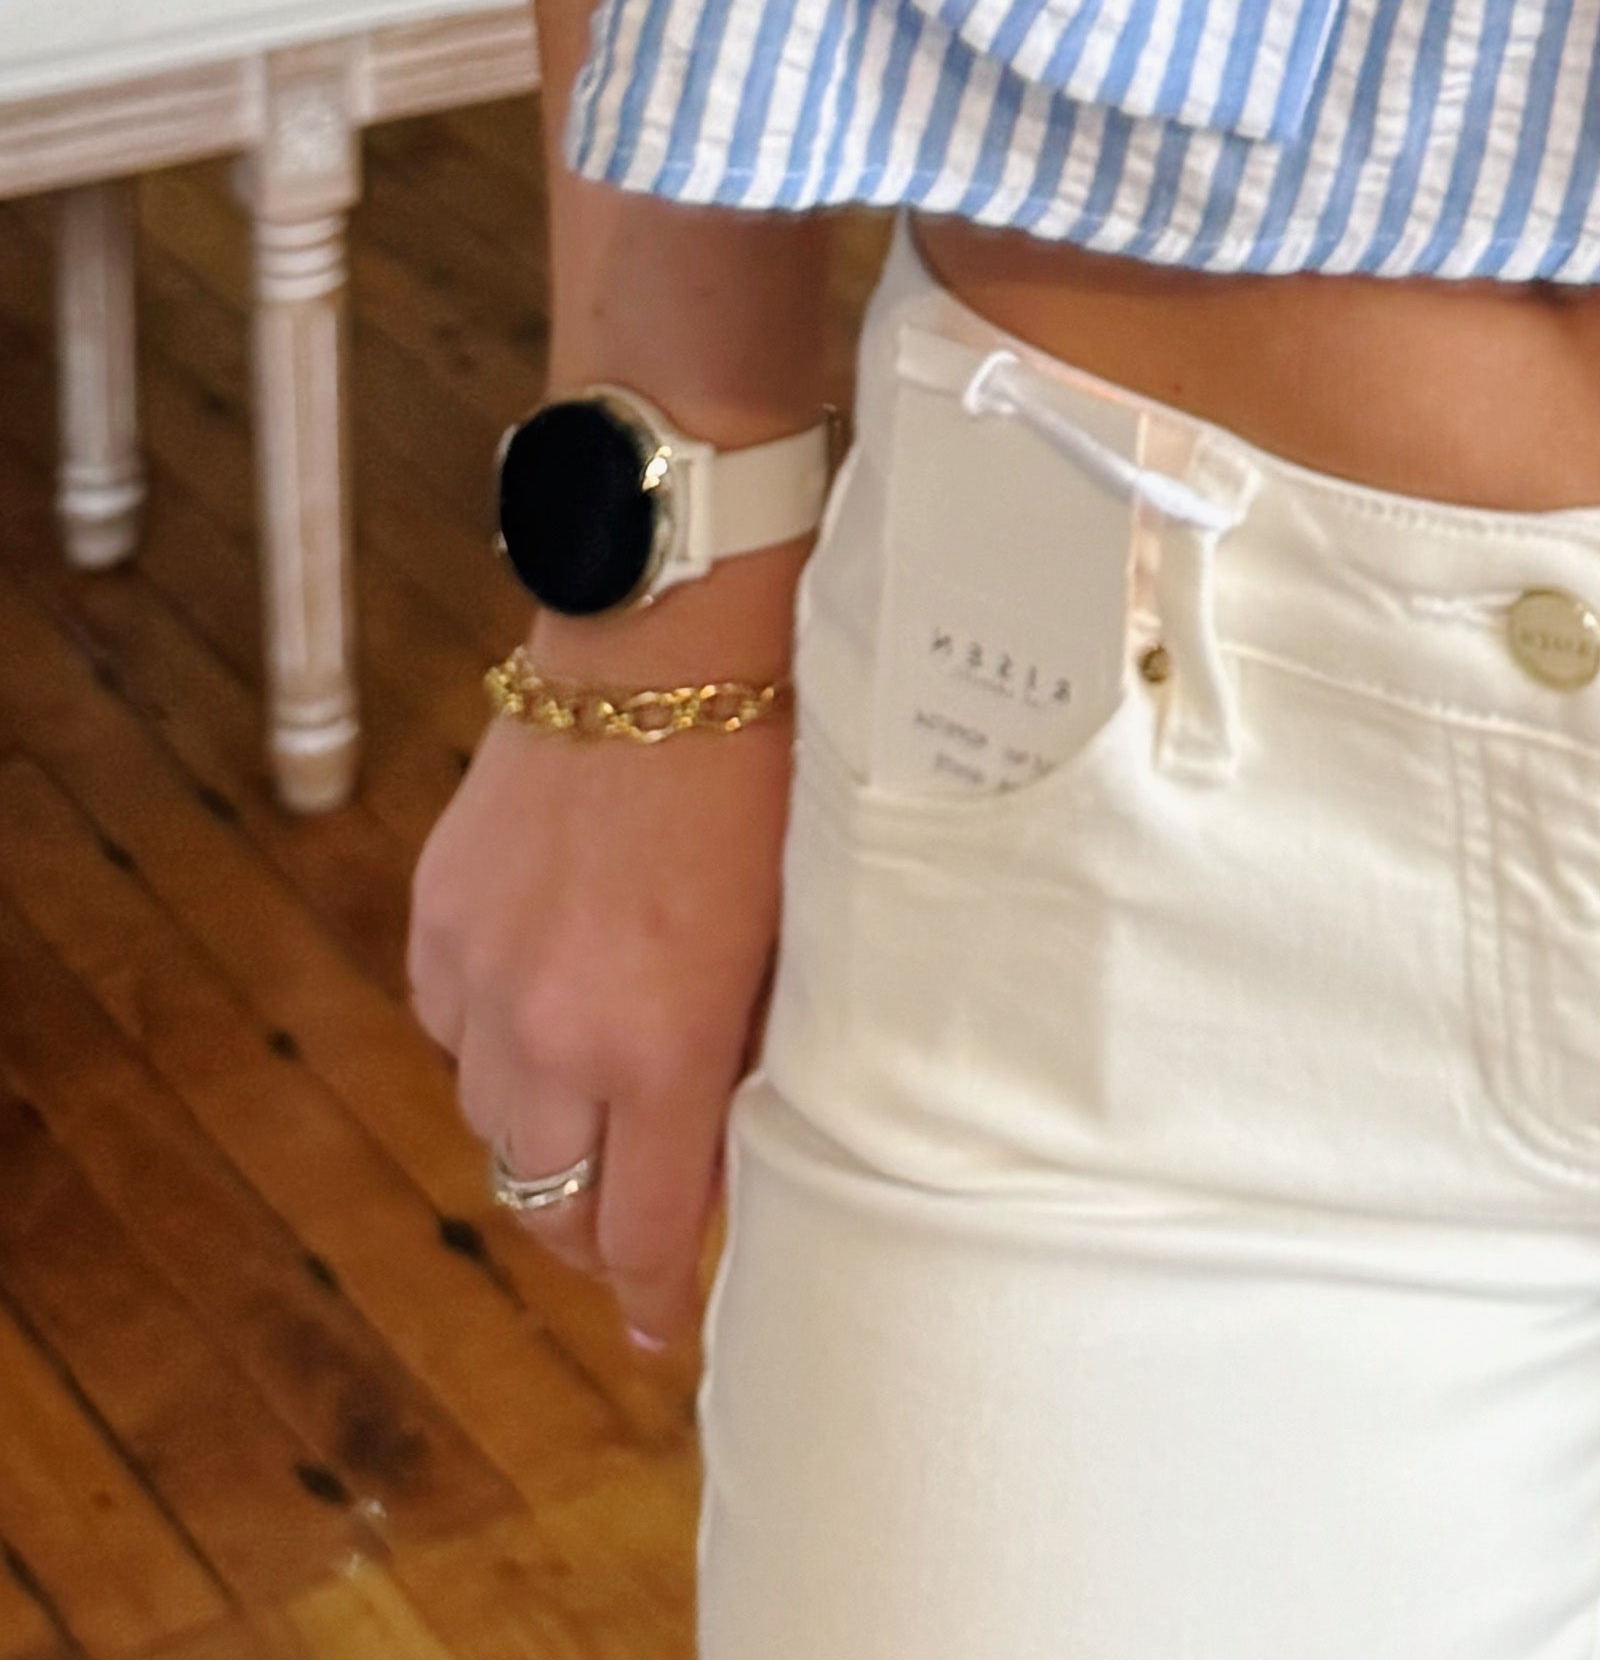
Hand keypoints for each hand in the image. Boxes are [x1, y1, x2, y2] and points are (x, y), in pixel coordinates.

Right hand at [407, 658, 795, 1358]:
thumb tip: (737, 1136)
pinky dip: (493, 1034)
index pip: (642, 1233)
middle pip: (546, 1202)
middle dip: (591, 1234)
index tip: (663, 1332)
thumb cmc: (770, 766)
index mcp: (659, 1046)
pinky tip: (547, 994)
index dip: (653, 1299)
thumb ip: (755, 1048)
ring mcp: (483, 974)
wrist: (669, 633)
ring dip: (542, 1128)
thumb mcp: (796, 929)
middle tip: (632, 1230)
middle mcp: (552, 1033)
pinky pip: (451, 1024)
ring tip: (597, 1099)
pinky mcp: (438, 915)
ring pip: (490, 1119)